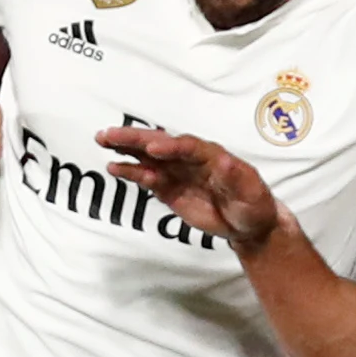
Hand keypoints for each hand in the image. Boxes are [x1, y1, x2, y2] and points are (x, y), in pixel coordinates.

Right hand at [96, 125, 284, 253]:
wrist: (248, 223)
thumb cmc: (252, 202)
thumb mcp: (250, 190)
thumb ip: (236, 177)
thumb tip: (227, 162)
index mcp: (211, 155)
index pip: (187, 147)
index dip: (170, 147)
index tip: (153, 149)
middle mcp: (190, 159)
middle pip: (160, 144)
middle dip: (136, 138)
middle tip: (112, 133)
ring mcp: (178, 173)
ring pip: (148, 157)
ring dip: (126, 148)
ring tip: (103, 140)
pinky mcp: (170, 189)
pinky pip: (148, 178)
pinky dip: (131, 172)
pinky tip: (114, 167)